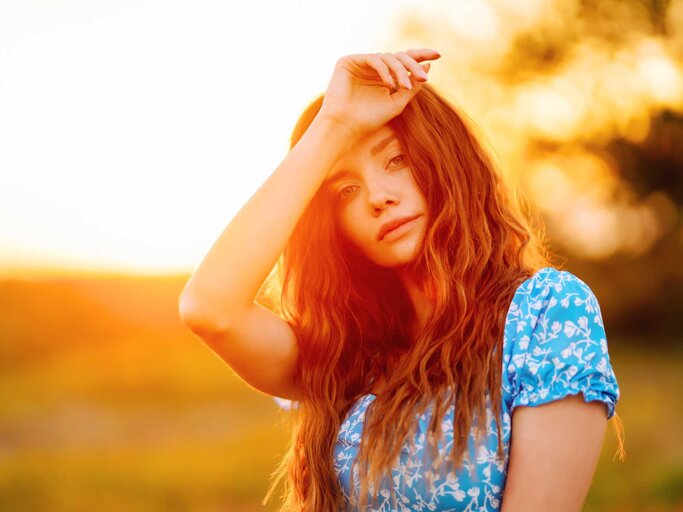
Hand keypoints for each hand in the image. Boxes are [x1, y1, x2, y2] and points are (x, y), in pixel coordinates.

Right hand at [316, 49, 440, 138]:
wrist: (345, 127)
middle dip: (413, 64)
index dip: (420, 55)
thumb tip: (428, 65)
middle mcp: (372, 68)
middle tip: (424, 76)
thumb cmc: (369, 119)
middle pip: (398, 56)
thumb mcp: (398, 102)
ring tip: (405, 87)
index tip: (438, 55)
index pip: (403, 61)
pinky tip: (390, 84)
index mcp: (384, 76)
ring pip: (388, 57)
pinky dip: (384, 70)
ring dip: (400, 71)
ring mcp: (360, 63)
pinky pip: (373, 59)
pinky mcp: (348, 61)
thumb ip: (413, 85)